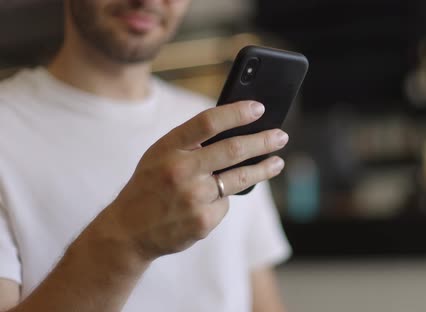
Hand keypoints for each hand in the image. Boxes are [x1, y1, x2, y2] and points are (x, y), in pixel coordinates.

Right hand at [91, 101, 287, 260]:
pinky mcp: (202, 221)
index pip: (208, 122)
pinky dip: (223, 199)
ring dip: (264, 169)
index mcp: (168, 147)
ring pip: (239, 178)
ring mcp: (192, 197)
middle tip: (281, 136)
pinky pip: (225, 203)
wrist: (128, 230)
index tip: (259, 108)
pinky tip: (209, 202)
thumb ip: (191, 143)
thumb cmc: (151, 184)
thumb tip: (239, 132)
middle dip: (263, 141)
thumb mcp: (160, 155)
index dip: (236, 113)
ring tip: (278, 162)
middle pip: (233, 150)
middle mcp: (181, 170)